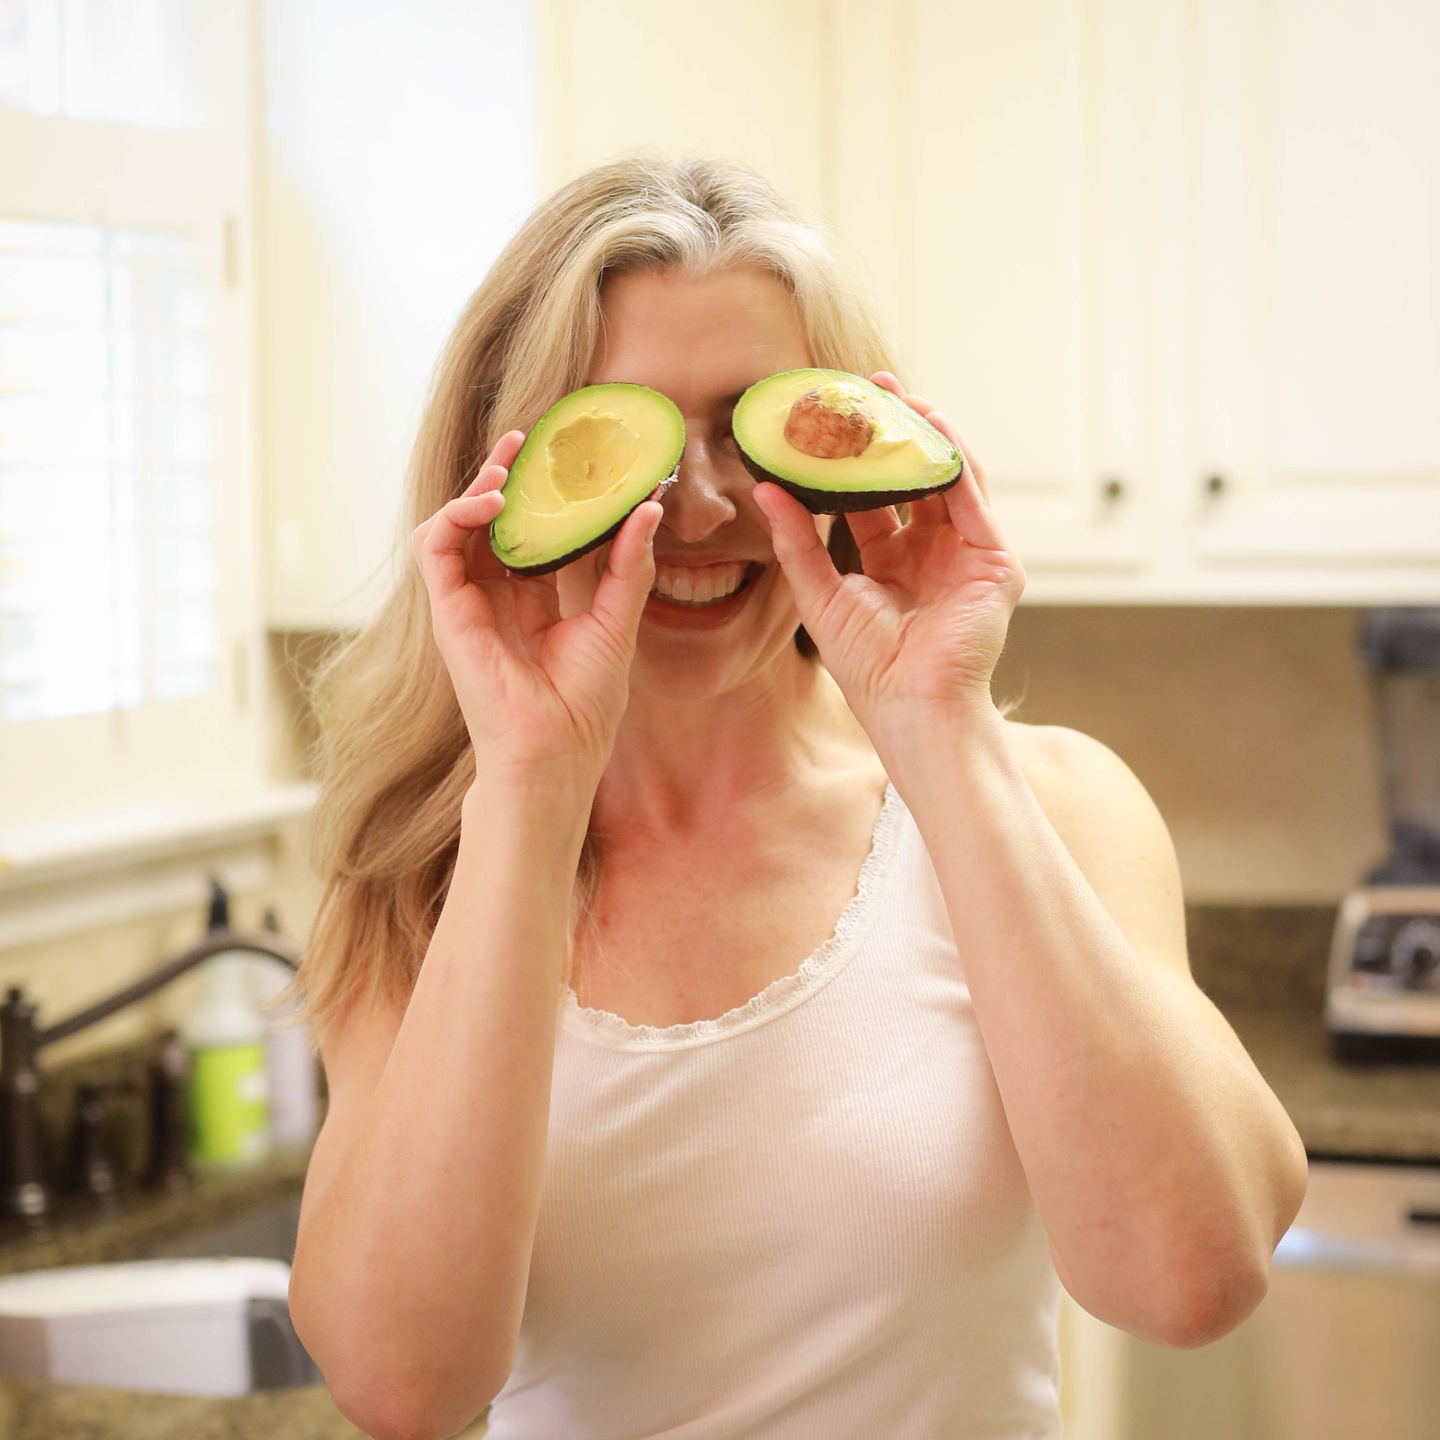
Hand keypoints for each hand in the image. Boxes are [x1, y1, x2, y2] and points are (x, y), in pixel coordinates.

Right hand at [411, 431, 662, 790]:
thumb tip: (649, 509)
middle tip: (525, 440)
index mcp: (535, 601)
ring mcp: (469, 602)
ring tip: (506, 468)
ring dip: (476, 487)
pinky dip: (457, 514)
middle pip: (491, 521)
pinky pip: (435, 546)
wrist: (554, 751)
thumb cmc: (584, 705)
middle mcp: (497, 597)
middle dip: (504, 476)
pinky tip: (490, 502)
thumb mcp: (618, 621)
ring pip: (458, 524)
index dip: (543, 495)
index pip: (532, 533)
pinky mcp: (447, 609)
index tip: (565, 459)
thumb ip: (630, 566)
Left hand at [751, 373, 1023, 746]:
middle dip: (892, 433)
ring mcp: (967, 554)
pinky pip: (973, 498)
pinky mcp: (995, 561)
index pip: (873, 497)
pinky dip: (954, 459)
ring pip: (948, 478)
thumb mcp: (820, 593)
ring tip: (897, 395)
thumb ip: (796, 541)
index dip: (852, 460)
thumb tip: (763, 489)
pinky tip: (932, 425)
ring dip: (925, 434)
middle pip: (913, 478)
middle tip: (865, 388)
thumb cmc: (867, 666)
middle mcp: (933, 552)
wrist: (911, 706)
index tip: (828, 419)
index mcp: (894, 562)